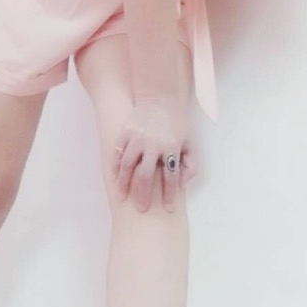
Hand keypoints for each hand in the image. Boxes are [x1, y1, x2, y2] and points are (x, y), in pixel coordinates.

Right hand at [112, 94, 198, 211]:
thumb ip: (191, 164)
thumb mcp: (190, 141)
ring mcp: (137, 137)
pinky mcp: (126, 131)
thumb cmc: (177, 122)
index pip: (171, 177)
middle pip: (146, 176)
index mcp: (172, 147)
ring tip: (122, 197)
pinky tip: (115, 178)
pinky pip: (118, 153)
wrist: (160, 96)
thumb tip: (182, 184)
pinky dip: (116, 167)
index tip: (168, 209)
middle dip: (144, 195)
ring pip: (128, 166)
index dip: (170, 195)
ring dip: (124, 184)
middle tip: (142, 209)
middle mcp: (154, 144)